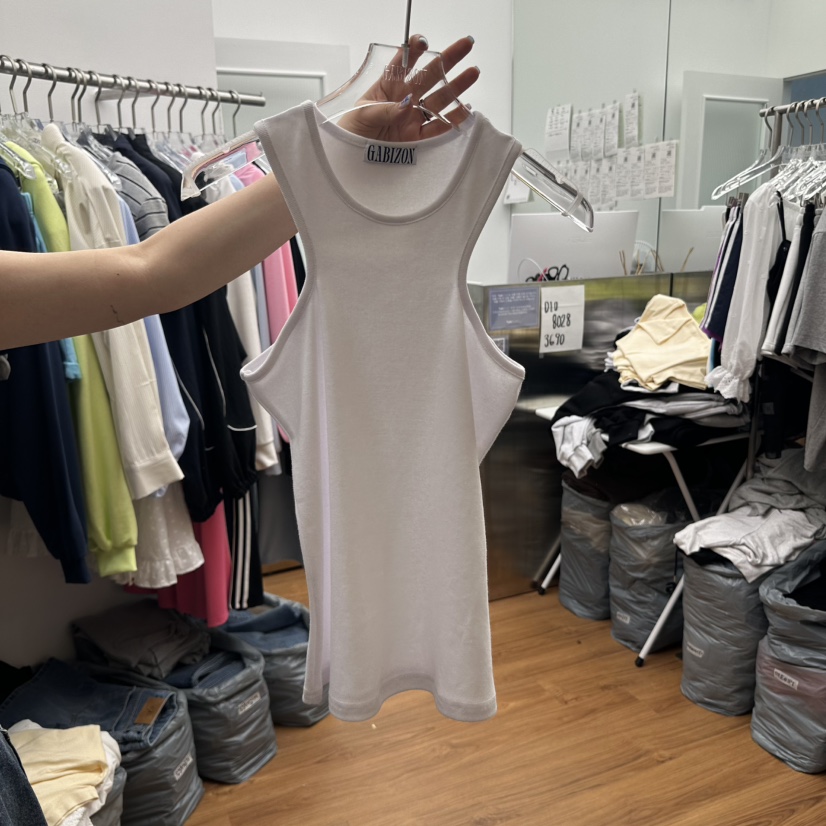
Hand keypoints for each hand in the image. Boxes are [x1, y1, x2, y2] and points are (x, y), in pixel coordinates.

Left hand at [337, 34, 478, 141]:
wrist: (349, 160)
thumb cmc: (350, 132)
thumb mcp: (360, 116)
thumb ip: (383, 110)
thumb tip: (407, 105)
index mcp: (386, 88)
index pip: (401, 65)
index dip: (412, 52)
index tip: (422, 41)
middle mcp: (403, 100)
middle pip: (428, 76)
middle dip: (447, 60)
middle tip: (466, 44)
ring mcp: (412, 119)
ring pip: (438, 100)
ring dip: (456, 87)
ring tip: (473, 72)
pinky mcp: (417, 139)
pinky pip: (438, 129)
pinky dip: (453, 120)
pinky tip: (466, 109)